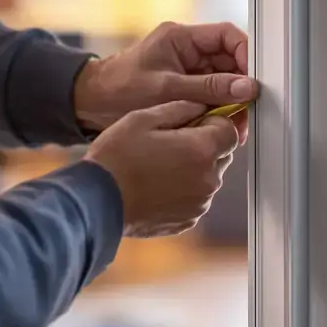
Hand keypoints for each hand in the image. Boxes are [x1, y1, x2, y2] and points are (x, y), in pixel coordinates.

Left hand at [73, 22, 258, 132]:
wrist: (91, 104)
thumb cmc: (119, 89)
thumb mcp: (167, 89)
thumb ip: (208, 88)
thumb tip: (245, 87)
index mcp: (181, 37)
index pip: (227, 35)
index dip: (245, 55)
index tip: (253, 80)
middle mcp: (187, 49)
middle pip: (229, 60)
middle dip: (239, 85)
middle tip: (246, 109)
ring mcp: (186, 68)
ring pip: (222, 80)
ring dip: (230, 101)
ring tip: (234, 124)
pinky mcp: (183, 86)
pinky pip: (210, 94)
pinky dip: (218, 109)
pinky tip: (221, 124)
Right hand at [85, 101, 239, 237]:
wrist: (97, 202)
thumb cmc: (116, 158)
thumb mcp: (143, 118)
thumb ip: (181, 108)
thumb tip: (202, 106)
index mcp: (201, 151)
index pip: (230, 130)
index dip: (214, 122)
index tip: (196, 121)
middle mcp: (207, 180)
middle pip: (222, 154)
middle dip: (205, 144)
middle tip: (171, 141)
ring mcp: (199, 203)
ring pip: (209, 176)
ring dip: (195, 168)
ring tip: (160, 165)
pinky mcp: (188, 219)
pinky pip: (196, 197)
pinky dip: (185, 189)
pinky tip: (158, 184)